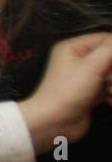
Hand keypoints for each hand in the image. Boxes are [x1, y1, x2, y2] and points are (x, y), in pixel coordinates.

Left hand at [19, 32, 111, 152]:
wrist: (55, 122)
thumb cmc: (70, 90)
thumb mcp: (92, 65)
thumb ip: (110, 49)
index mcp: (73, 48)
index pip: (105, 39)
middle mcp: (78, 60)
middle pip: (110, 59)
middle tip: (109, 81)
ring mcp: (84, 77)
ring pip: (111, 75)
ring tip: (109, 92)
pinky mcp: (89, 94)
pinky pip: (108, 89)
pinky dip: (111, 95)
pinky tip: (109, 102)